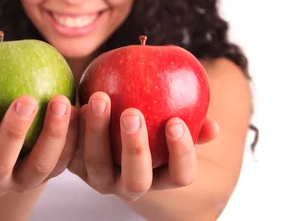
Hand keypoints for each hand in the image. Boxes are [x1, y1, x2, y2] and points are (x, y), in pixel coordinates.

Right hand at [0, 94, 77, 196]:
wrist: (13, 147)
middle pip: (0, 164)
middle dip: (12, 132)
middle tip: (25, 99)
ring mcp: (25, 181)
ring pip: (39, 166)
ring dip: (52, 133)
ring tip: (60, 100)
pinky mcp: (52, 174)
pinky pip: (65, 158)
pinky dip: (73, 134)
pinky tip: (79, 107)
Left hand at [67, 92, 217, 200]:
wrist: (103, 125)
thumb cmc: (149, 118)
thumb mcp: (167, 120)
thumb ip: (190, 120)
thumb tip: (213, 126)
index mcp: (160, 176)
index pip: (180, 176)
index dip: (181, 154)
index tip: (176, 123)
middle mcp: (130, 184)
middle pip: (137, 180)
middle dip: (135, 148)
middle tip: (132, 113)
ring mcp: (100, 178)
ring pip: (98, 162)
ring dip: (97, 131)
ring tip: (99, 98)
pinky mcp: (73, 164)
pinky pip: (70, 149)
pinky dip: (69, 126)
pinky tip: (71, 100)